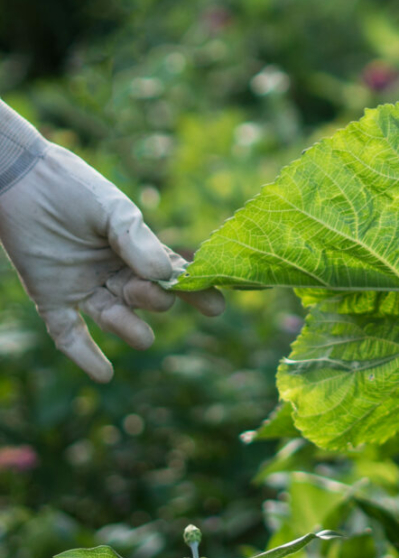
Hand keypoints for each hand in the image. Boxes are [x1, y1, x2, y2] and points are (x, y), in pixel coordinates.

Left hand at [0, 104, 223, 381]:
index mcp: (135, 249)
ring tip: (140, 337)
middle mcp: (113, 272)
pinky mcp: (51, 298)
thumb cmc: (73, 189)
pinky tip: (103, 374)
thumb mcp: (113, 210)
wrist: (22, 182)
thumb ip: (137, 242)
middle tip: (145, 290)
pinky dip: (84, 356)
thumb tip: (166, 275)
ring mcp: (84, 287)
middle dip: (152, 300)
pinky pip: (69, 334)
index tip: (217, 308)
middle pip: (145, 299)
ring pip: (114, 318)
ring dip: (128, 328)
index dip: (195, 292)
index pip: (173, 275)